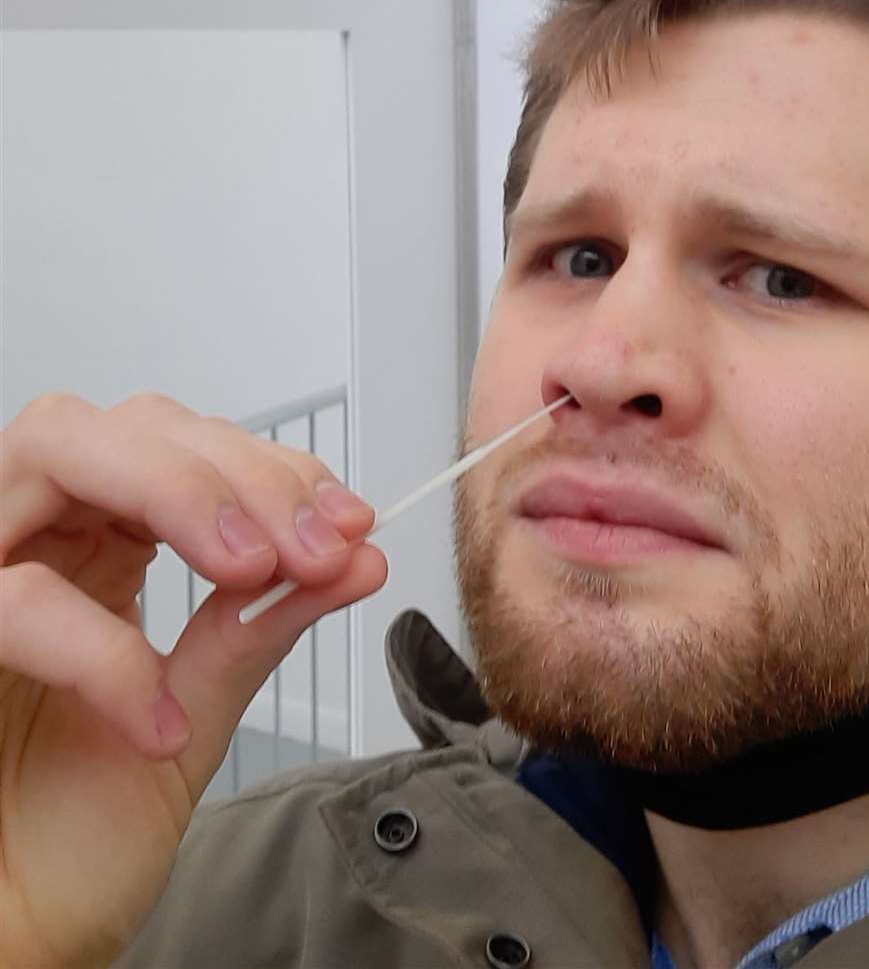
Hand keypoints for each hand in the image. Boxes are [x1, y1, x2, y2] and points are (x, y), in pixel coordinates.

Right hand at [0, 392, 387, 967]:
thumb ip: (260, 629)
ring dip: (178, 493)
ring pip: (57, 451)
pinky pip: (14, 598)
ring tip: (254, 569)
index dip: (274, 471)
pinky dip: (103, 649)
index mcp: (98, 548)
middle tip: (314, 546)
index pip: (187, 450)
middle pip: (126, 427)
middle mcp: (35, 540)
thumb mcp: (195, 716)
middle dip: (238, 472)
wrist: (15, 936)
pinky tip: (158, 722)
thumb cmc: (74, 834)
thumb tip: (357, 557)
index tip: (350, 523)